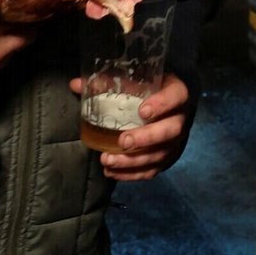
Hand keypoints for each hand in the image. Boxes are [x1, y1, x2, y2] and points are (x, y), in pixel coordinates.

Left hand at [68, 73, 194, 179]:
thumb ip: (108, 82)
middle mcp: (180, 119)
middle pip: (170, 131)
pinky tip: (112, 172)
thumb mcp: (136, 81)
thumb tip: (75, 84)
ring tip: (108, 160)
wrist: (170, 105)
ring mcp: (176, 142)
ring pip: (159, 154)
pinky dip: (132, 174)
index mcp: (177, 94)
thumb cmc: (150, 90)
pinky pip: (153, 170)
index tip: (142, 111)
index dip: (161, 105)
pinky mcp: (167, 158)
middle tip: (122, 142)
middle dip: (146, 138)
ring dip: (133, 161)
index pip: (175, 97)